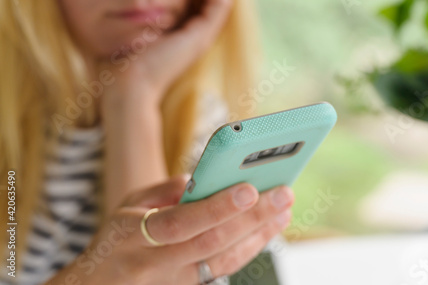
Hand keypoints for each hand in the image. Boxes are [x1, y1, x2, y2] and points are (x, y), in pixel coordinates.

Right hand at [50, 176, 293, 284]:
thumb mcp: (129, 204)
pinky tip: (268, 230)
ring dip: (260, 234)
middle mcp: (158, 262)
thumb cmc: (117, 236)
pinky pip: (225, 269)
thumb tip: (204, 179)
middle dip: (253, 217)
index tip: (249, 189)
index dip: (217, 207)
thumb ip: (165, 191)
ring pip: (225, 260)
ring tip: (284, 210)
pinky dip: (250, 248)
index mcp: (136, 234)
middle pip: (213, 242)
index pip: (183, 222)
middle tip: (284, 194)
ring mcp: (176, 280)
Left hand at [99, 0, 232, 110]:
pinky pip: (220, 2)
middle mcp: (197, 36)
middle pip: (213, 0)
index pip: (200, 3)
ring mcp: (202, 37)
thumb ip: (139, 13)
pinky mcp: (202, 36)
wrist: (128, 84)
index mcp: (183, 36)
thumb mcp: (132, 30)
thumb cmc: (123, 60)